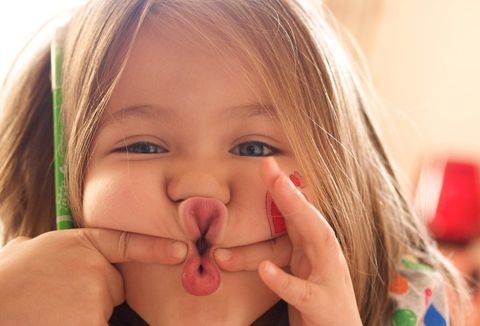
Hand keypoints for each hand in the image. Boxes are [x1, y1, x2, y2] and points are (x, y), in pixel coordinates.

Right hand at [0, 228, 186, 324]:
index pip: (124, 242)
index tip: (181, 252)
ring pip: (101, 311)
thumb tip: (24, 245)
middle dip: (94, 296)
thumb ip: (36, 247)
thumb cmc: (6, 281)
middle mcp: (92, 265)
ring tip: (50, 312)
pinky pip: (99, 323)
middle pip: (112, 287)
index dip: (155, 248)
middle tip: (57, 300)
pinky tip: (56, 319)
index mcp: (77, 244)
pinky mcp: (91, 322)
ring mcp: (94, 295)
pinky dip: (81, 321)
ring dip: (81, 315)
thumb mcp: (21, 254)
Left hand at [215, 157, 361, 325]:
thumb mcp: (303, 266)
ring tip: (279, 191)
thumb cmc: (318, 302)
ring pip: (318, 243)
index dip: (284, 188)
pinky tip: (266, 270)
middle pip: (310, 218)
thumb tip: (278, 212)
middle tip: (269, 167)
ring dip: (298, 215)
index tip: (266, 164)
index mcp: (317, 248)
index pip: (300, 213)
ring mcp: (329, 280)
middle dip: (290, 192)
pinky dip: (285, 280)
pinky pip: (303, 293)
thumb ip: (292, 241)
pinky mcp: (323, 307)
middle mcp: (327, 257)